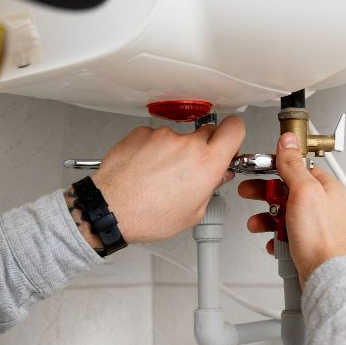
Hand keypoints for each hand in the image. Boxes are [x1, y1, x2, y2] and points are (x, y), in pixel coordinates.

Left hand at [90, 116, 244, 243]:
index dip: (234, 134)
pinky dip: (152, 150)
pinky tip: (145, 170)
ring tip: (159, 176)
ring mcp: (162, 136)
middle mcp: (186, 144)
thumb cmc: (147, 216)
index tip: (229, 141)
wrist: (111, 209)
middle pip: (207, 132)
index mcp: (206, 163)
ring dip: (173, 151)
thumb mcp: (192, 213)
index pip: (234, 128)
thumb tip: (217, 176)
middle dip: (204, 147)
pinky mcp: (142, 132)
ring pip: (178, 138)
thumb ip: (210, 188)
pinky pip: (155, 137)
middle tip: (192, 168)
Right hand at [238, 132, 345, 284]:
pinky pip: (286, 234)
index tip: (259, 169)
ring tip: (257, 223)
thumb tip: (288, 142)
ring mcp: (316, 226)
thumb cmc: (322, 238)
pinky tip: (273, 240)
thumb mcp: (304, 192)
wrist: (326, 276)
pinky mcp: (308, 243)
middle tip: (250, 193)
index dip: (276, 168)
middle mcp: (323, 205)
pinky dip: (275, 237)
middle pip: (287, 191)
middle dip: (266, 195)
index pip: (298, 168)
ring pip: (284, 214)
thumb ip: (293, 165)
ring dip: (267, 218)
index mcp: (326, 188)